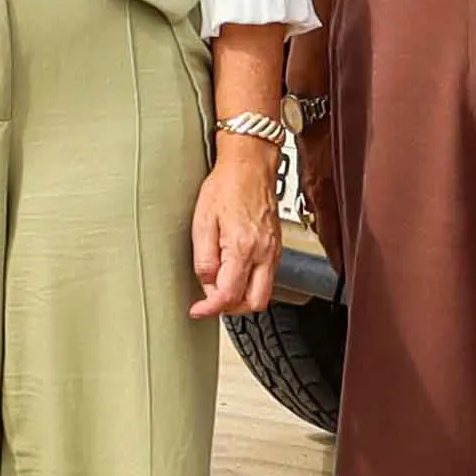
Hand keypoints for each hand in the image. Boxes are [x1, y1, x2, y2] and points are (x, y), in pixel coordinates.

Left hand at [189, 150, 282, 319]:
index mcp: (243, 247)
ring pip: (264, 293)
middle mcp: (264, 253)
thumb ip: (204, 258)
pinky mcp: (277, 247)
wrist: (250, 165)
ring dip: (242, 297)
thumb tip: (206, 284)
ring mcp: (274, 251)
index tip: (198, 311)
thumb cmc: (226, 185)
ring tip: (220, 286)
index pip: (229, 295)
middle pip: (255, 302)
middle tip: (211, 301)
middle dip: (232, 309)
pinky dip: (251, 284)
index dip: (210, 309)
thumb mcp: (202, 221)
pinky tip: (235, 273)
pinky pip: (268, 277)